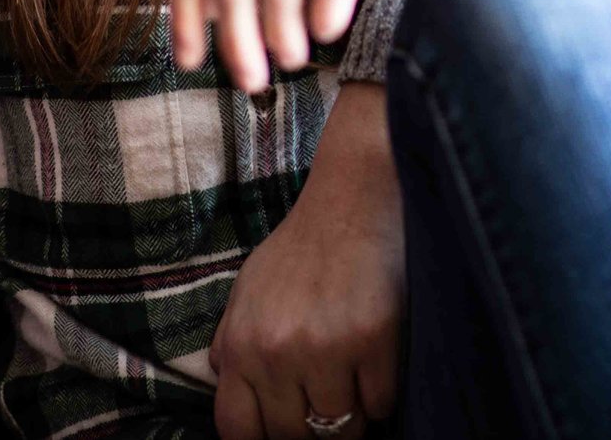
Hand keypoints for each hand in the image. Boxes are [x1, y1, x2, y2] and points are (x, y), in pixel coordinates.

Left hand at [210, 86, 403, 439]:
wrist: (355, 196)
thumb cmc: (303, 246)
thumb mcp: (248, 290)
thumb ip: (232, 344)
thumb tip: (227, 390)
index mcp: (240, 345)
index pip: (240, 432)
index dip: (265, 439)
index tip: (289, 428)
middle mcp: (276, 353)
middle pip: (294, 437)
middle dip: (313, 428)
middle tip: (328, 401)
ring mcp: (325, 349)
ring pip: (342, 429)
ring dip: (353, 414)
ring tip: (355, 380)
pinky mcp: (374, 341)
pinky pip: (381, 404)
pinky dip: (383, 393)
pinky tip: (378, 361)